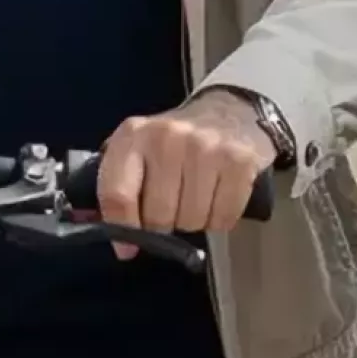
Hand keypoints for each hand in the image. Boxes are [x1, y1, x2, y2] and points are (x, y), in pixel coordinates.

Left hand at [97, 90, 277, 259]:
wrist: (230, 111)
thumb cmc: (175, 141)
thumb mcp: (138, 151)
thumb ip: (119, 189)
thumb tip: (118, 243)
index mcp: (134, 135)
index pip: (117, 195)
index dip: (121, 229)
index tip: (127, 246)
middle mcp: (168, 136)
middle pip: (158, 217)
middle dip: (164, 224)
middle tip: (172, 206)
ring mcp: (206, 147)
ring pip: (191, 220)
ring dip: (193, 221)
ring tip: (196, 197)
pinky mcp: (239, 160)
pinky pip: (223, 217)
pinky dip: (220, 218)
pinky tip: (217, 196)